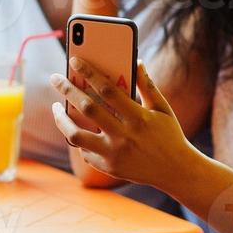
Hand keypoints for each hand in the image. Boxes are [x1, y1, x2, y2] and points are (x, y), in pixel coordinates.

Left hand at [50, 59, 197, 188]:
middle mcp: (124, 136)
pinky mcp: (108, 167)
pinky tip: (75, 127)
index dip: (89, 73)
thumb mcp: (162, 109)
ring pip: (76, 134)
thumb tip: (136, 61)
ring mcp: (114, 154)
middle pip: (87, 108)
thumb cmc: (169, 135)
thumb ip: (147, 86)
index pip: (108, 90)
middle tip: (55, 78)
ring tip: (56, 107)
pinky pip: (84, 151)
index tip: (74, 60)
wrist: (176, 171)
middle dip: (68, 90)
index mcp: (139, 117)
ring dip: (61, 118)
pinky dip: (78, 137)